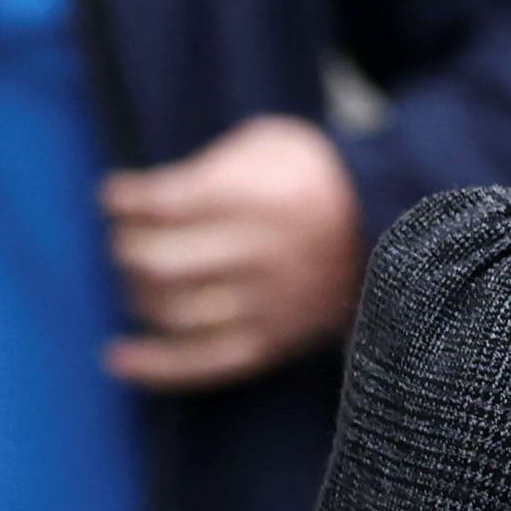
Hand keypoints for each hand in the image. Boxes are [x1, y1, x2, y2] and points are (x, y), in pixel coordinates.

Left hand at [98, 113, 366, 389]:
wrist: (396, 227)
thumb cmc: (315, 177)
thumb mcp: (269, 144)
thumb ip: (208, 166)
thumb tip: (142, 199)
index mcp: (257, 196)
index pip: (164, 203)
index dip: (125, 200)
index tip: (114, 195)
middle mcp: (261, 254)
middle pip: (158, 262)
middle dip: (127, 248)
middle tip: (128, 238)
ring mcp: (268, 303)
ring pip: (174, 312)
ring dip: (140, 294)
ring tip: (140, 278)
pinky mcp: (275, 341)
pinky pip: (204, 363)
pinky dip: (155, 366)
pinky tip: (117, 357)